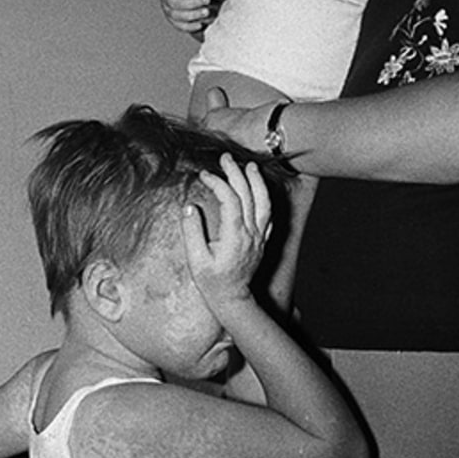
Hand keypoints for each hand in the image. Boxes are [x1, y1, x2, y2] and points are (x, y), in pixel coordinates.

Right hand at [160, 0, 214, 34]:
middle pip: (175, 3)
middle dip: (192, 2)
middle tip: (207, 0)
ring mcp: (168, 12)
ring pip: (177, 16)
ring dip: (193, 15)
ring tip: (206, 12)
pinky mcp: (175, 22)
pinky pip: (180, 26)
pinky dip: (190, 26)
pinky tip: (201, 24)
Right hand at [181, 153, 273, 314]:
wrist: (232, 299)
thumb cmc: (212, 282)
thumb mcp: (196, 259)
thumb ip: (192, 231)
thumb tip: (190, 206)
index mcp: (235, 237)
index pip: (230, 201)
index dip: (218, 183)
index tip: (204, 175)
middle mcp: (251, 234)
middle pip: (248, 196)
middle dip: (236, 174)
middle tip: (225, 158)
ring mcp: (259, 237)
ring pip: (264, 203)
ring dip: (257, 182)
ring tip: (249, 166)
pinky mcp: (262, 240)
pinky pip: (268, 215)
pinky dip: (264, 198)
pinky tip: (259, 189)